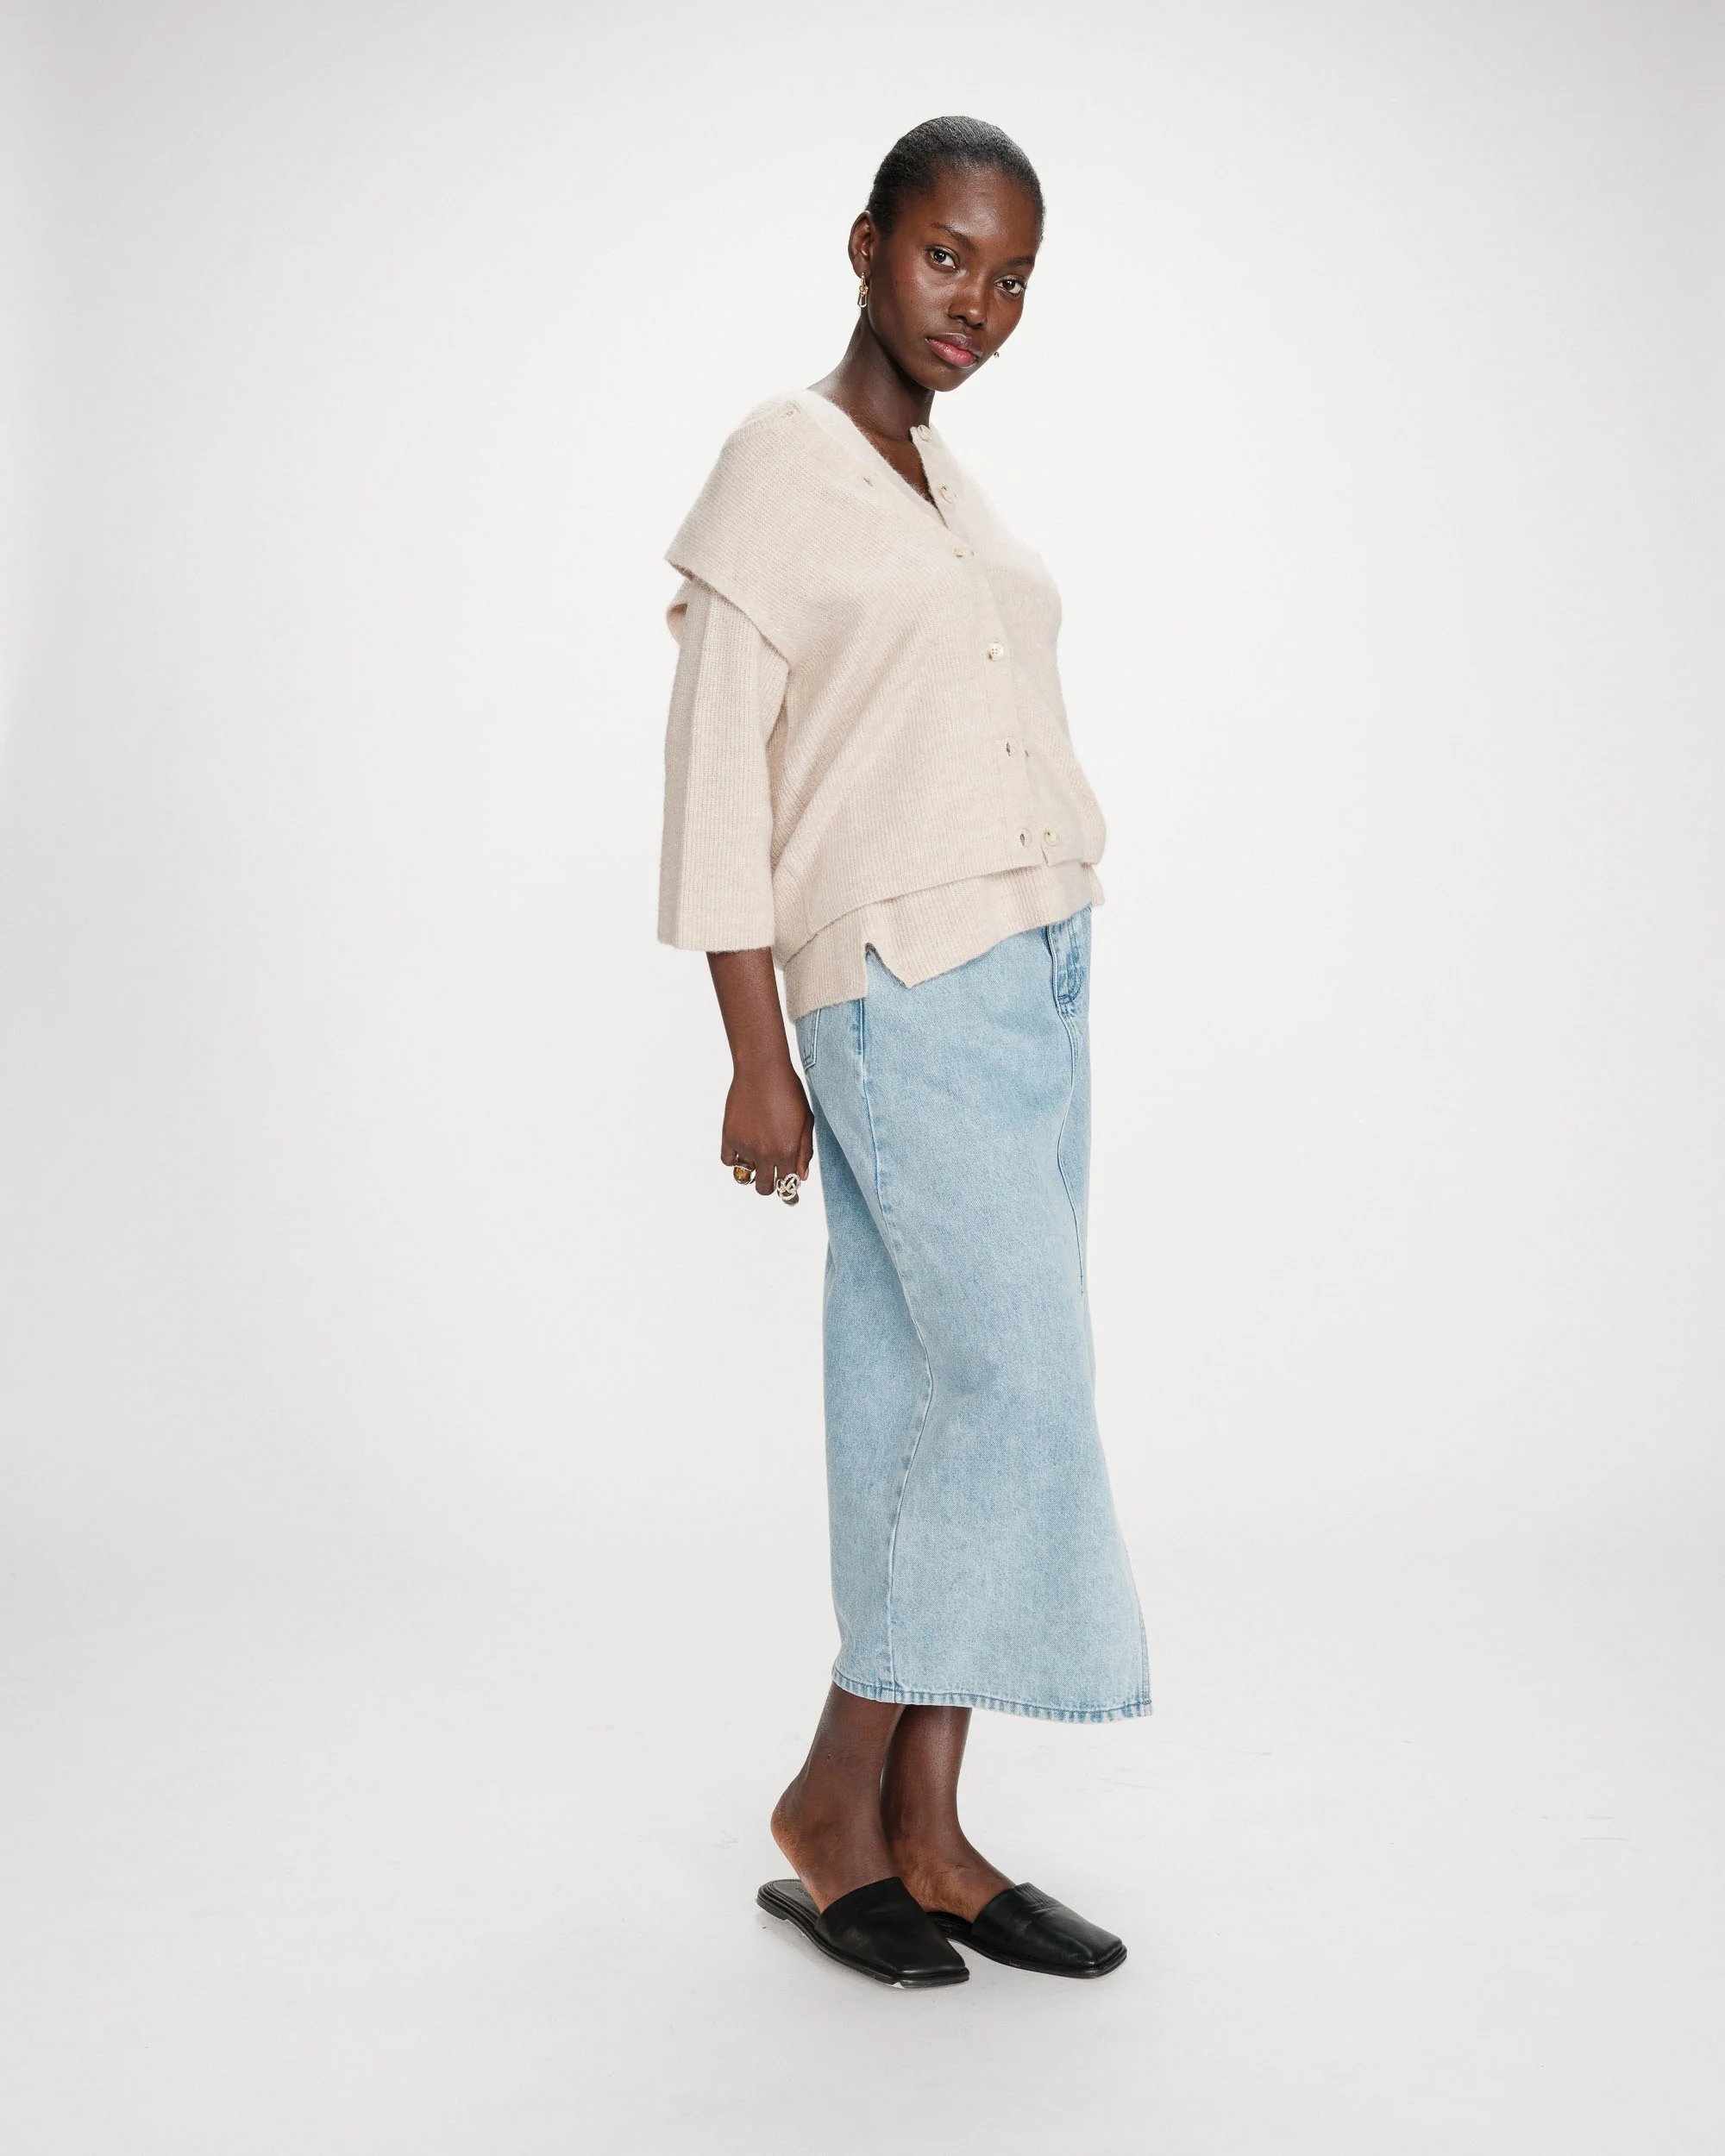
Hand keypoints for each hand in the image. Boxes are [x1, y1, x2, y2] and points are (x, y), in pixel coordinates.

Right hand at [721, 1060, 814, 1200]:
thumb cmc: (789, 1092)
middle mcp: (765, 1153)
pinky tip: (743, 1149)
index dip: (790, 1196)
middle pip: (764, 1189)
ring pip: (745, 1175)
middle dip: (771, 1187)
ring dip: (752, 1170)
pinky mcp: (728, 1136)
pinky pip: (728, 1160)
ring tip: (759, 1155)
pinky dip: (735, 1159)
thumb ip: (804, 1152)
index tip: (790, 1198)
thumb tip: (801, 1177)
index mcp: (787, 1151)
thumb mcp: (805, 1121)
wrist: (762, 1070)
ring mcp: (745, 1145)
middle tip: (773, 1178)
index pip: (787, 1187)